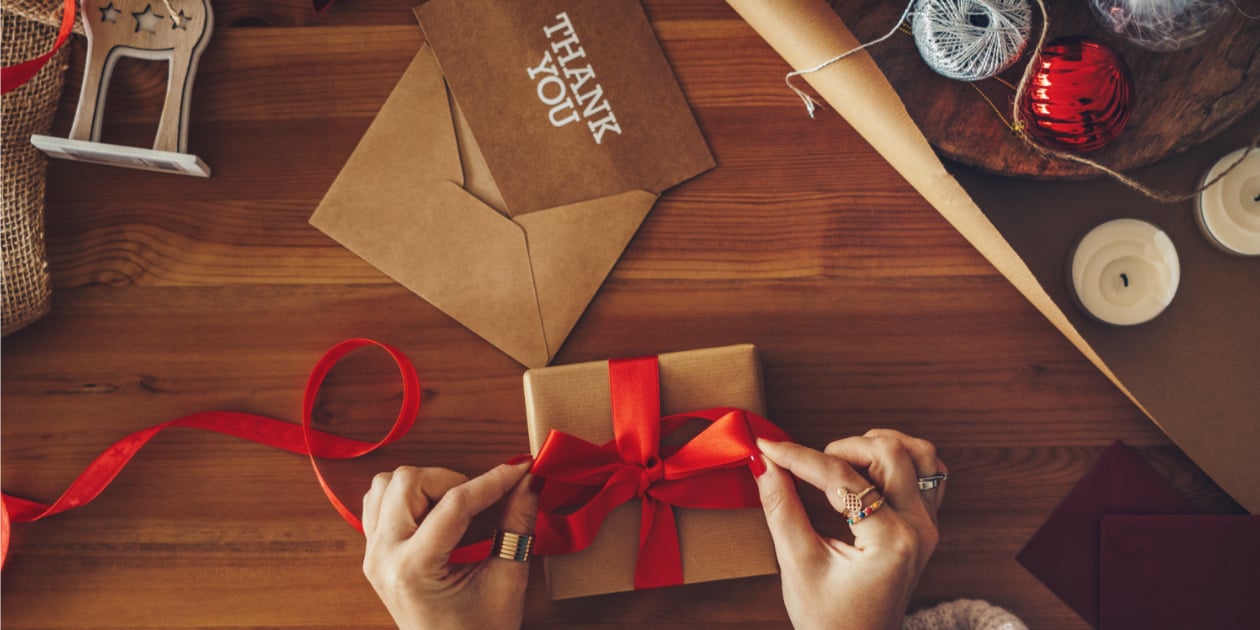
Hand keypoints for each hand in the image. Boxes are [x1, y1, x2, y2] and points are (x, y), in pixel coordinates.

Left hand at [361, 459, 537, 629]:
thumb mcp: (507, 580)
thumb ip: (517, 524)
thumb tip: (530, 480)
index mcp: (413, 569)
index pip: (455, 504)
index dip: (493, 480)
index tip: (520, 468)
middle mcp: (383, 557)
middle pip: (408, 481)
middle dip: (452, 481)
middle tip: (481, 503)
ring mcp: (372, 554)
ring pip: (387, 484)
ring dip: (425, 485)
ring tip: (454, 508)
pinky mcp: (373, 552)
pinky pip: (378, 501)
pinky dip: (406, 496)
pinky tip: (433, 514)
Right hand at [754, 429, 945, 629]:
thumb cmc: (830, 621)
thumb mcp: (798, 565)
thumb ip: (781, 508)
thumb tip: (764, 464)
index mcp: (890, 541)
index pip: (841, 478)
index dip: (798, 457)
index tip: (768, 447)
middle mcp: (919, 529)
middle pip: (890, 452)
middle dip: (841, 448)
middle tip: (807, 466)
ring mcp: (928, 526)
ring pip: (919, 454)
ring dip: (877, 446)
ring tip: (841, 461)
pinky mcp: (926, 526)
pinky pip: (931, 474)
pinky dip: (902, 460)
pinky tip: (870, 470)